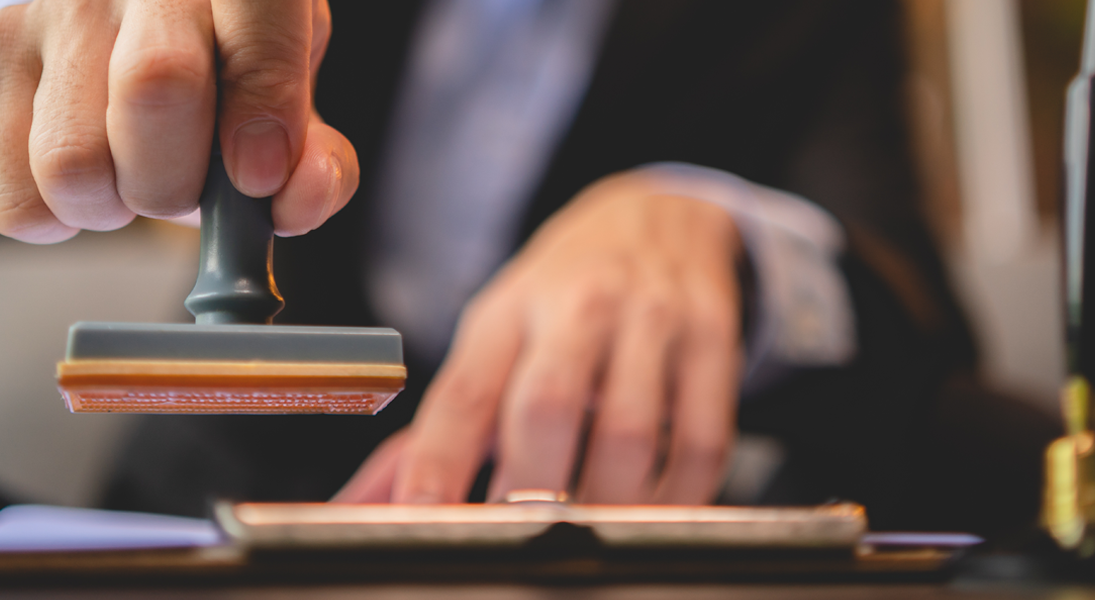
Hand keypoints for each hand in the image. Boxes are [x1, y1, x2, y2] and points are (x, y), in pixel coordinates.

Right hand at [0, 0, 356, 242]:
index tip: (256, 176)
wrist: (115, 38)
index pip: (258, 14)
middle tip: (180, 188)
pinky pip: (16, 197)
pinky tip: (83, 172)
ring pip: (73, 161)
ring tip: (126, 174)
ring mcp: (50, 8)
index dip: (265, 105)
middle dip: (176, 180)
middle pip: (155, 85)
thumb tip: (297, 200)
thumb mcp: (285, 106)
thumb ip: (315, 160)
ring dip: (111, 207)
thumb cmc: (220, 79)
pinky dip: (56, 218)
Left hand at [334, 171, 745, 504]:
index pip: (465, 392)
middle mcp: (580, 305)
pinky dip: (676, 498)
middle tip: (522, 536)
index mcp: (510, 308)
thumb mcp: (498, 334)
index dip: (438, 462)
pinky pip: (702, 443)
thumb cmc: (566, 293)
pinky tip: (652, 511)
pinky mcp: (714, 339)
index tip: (422, 516)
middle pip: (548, 406)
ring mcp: (654, 318)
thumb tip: (380, 500)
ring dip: (604, 505)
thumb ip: (445, 424)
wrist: (662, 214)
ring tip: (588, 530)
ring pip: (629, 434)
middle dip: (531, 488)